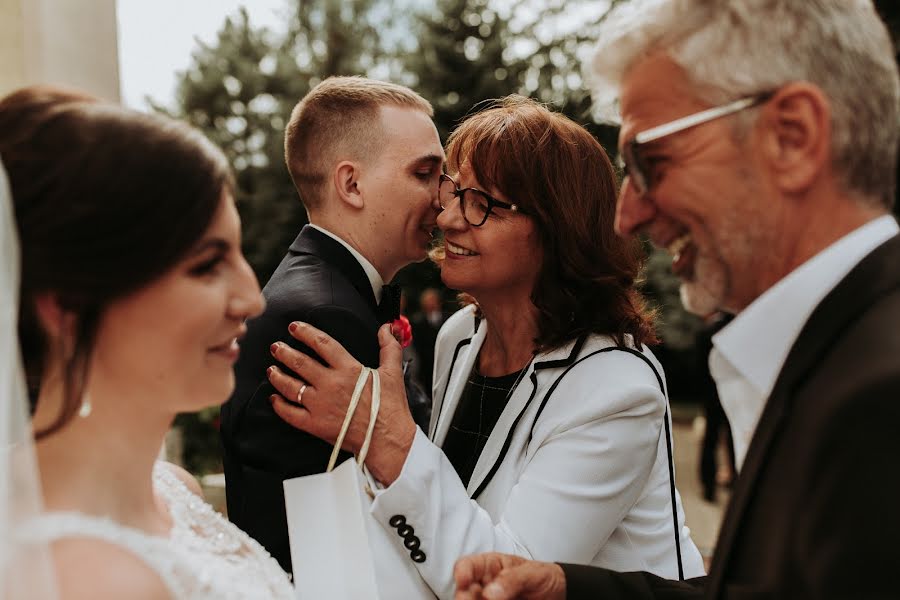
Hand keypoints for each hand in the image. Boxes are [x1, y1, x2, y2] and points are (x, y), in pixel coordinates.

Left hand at [267, 322, 416, 484]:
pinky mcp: (315, 424)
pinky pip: (290, 413)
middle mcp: (331, 384)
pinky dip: (279, 406)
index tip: (294, 327)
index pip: (322, 344)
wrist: (387, 440)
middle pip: (300, 363)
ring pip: (291, 386)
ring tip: (271, 369)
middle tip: (276, 347)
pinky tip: (274, 399)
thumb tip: (387, 329)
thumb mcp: (393, 372)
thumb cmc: (391, 408)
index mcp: (349, 369)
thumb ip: (389, 347)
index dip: (306, 332)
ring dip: (278, 376)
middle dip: (284, 352)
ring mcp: (320, 405)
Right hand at [454, 553, 565, 599]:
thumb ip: (512, 579)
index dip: (462, 573)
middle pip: (465, 593)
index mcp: (490, 567)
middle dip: (466, 599)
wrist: (559, 595)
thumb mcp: (532, 573)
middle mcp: (485, 587)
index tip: (464, 583)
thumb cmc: (544, 577)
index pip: (467, 566)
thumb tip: (490, 592)